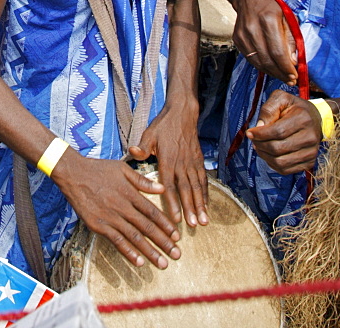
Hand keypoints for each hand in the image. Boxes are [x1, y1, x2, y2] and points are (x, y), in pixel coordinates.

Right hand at [52, 150, 180, 268]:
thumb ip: (142, 181)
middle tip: (177, 255)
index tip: (177, 236)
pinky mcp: (98, 225)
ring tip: (162, 263)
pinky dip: (128, 252)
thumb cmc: (98, 169)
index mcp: (129, 192)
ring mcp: (110, 217)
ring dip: (149, 251)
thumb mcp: (122, 169)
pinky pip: (116, 241)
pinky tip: (139, 261)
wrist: (73, 174)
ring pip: (134, 237)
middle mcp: (122, 206)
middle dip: (163, 242)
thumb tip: (161, 188)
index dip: (165, 224)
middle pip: (146, 227)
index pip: (152, 211)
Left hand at [129, 100, 207, 227]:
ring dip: (200, 205)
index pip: (170, 185)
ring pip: (196, 187)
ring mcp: (192, 163)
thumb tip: (132, 152)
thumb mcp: (149, 133)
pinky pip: (203, 179)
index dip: (173, 202)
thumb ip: (143, 146)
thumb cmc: (163, 125)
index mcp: (168, 159)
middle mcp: (181, 164)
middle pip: (186, 190)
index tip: (176, 218)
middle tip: (194, 226)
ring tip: (204, 221)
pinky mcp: (198, 161)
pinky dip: (205, 193)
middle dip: (190, 209)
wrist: (182, 113)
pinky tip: (206, 206)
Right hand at [231, 0, 297, 84]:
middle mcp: (253, 28)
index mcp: (268, 19)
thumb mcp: (288, 17)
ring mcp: (242, 34)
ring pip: (258, 62)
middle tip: (290, 80)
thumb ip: (292, 39)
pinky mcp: (237, 39)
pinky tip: (271, 68)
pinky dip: (262, 66)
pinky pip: (250, 58)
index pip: (278, 52)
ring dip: (272, 72)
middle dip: (281, 73)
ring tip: (282, 76)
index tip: (295, 75)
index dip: (286, 67)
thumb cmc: (271, 6)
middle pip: (267, 60)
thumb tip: (294, 61)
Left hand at [247, 89, 321, 173]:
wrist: (315, 119)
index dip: (260, 134)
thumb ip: (268, 109)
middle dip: (260, 145)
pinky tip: (268, 154)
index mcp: (303, 118)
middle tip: (253, 140)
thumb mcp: (280, 98)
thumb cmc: (294, 108)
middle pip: (278, 148)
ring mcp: (311, 152)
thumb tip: (259, 127)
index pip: (278, 132)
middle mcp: (310, 137)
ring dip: (264, 156)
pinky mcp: (309, 163)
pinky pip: (286, 170)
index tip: (249, 133)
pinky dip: (272, 164)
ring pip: (281, 162)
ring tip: (259, 147)